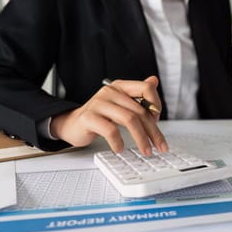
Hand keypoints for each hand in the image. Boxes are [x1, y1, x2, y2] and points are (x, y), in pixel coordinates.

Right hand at [50, 76, 166, 155]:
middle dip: (153, 131)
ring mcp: (99, 104)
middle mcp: (110, 92)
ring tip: (146, 150)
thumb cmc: (99, 116)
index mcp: (120, 86)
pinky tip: (120, 148)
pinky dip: (118, 142)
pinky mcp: (89, 117)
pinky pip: (110, 130)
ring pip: (129, 119)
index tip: (158, 121)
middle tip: (159, 145)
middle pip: (140, 110)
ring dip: (141, 138)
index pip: (146, 88)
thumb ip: (138, 95)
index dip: (156, 105)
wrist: (72, 124)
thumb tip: (154, 81)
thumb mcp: (120, 104)